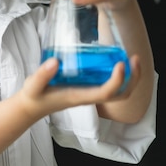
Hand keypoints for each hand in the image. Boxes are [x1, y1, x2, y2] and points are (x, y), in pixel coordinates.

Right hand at [18, 56, 140, 119]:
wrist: (31, 107)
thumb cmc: (33, 96)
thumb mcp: (33, 85)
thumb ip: (42, 74)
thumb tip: (56, 61)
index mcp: (79, 97)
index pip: (106, 92)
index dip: (117, 79)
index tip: (120, 63)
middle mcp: (88, 97)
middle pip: (120, 94)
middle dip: (132, 78)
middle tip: (134, 58)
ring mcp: (89, 93)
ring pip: (118, 91)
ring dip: (129, 76)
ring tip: (130, 58)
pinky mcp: (87, 88)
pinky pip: (110, 85)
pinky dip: (119, 74)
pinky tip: (113, 60)